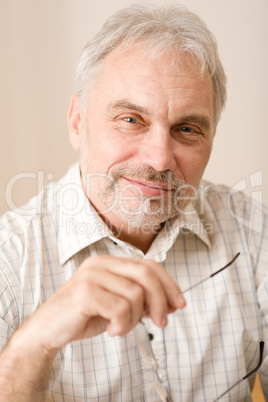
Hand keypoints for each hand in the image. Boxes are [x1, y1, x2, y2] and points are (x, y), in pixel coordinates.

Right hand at [21, 256, 185, 352]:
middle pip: (146, 274)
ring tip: (119, 327)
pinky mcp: (85, 292)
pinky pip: (120, 308)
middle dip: (160, 301)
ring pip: (135, 295)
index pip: (149, 265)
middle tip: (161, 323)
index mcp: (110, 262)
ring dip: (134, 319)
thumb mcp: (117, 305)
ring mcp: (92, 275)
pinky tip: (110, 330)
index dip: (169, 284)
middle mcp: (101, 263)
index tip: (179, 303)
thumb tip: (172, 302)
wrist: (48, 329)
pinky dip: (121, 325)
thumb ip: (141, 300)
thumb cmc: (83, 315)